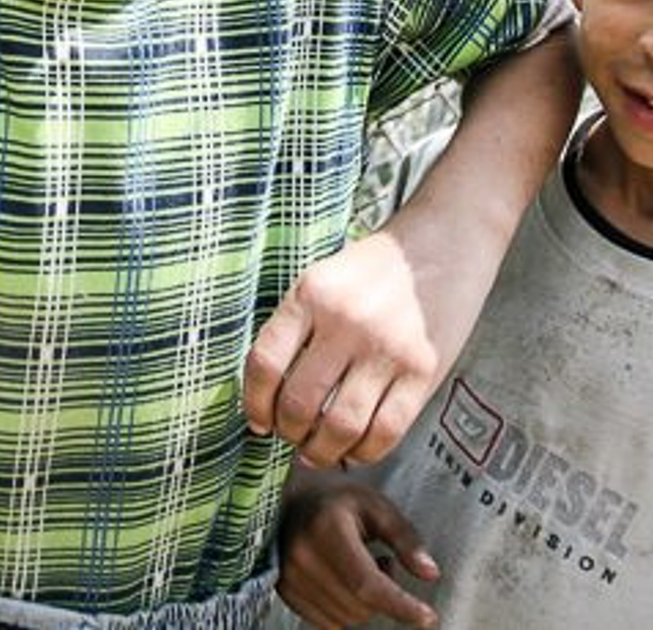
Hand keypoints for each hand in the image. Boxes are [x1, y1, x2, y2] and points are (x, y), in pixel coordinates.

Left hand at [243, 228, 446, 466]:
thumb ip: (296, 325)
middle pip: (299, 401)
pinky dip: (365, 452)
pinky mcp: (424, 370)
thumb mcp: (321, 278)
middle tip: (289, 438)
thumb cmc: (372, 267)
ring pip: (340, 424)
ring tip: (316, 452)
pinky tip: (355, 451)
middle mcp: (344, 322)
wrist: (442, 244)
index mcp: (310, 295)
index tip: (257, 422)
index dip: (254, 402)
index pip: (265, 362)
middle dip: (287, 432)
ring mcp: (386, 348)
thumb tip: (272, 392)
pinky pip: (387, 430)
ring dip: (321, 450)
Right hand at [277, 475, 438, 629]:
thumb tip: (430, 572)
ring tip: (360, 568)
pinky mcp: (285, 591)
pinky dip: (345, 610)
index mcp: (326, 528)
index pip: (366, 583)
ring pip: (347, 618)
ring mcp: (290, 575)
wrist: (290, 500)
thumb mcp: (376, 506)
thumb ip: (405, 537)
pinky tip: (343, 581)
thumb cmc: (337, 502)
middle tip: (382, 561)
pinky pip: (329, 623)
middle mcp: (303, 555)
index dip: (400, 605)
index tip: (428, 617)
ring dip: (364, 603)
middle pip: (360, 605)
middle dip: (383, 595)